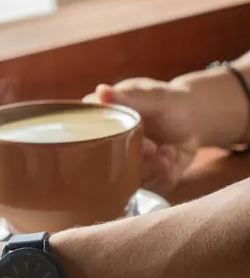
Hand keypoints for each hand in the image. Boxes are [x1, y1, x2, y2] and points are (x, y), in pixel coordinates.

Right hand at [84, 78, 198, 193]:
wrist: (192, 117)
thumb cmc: (166, 100)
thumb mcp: (150, 95)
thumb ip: (127, 97)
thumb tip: (100, 91)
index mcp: (101, 124)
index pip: (85, 137)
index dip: (104, 141)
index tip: (128, 134)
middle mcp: (108, 148)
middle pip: (107, 166)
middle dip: (133, 159)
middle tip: (152, 148)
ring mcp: (125, 166)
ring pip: (129, 180)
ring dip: (153, 169)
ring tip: (169, 152)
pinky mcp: (145, 180)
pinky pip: (152, 186)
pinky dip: (166, 174)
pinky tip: (173, 157)